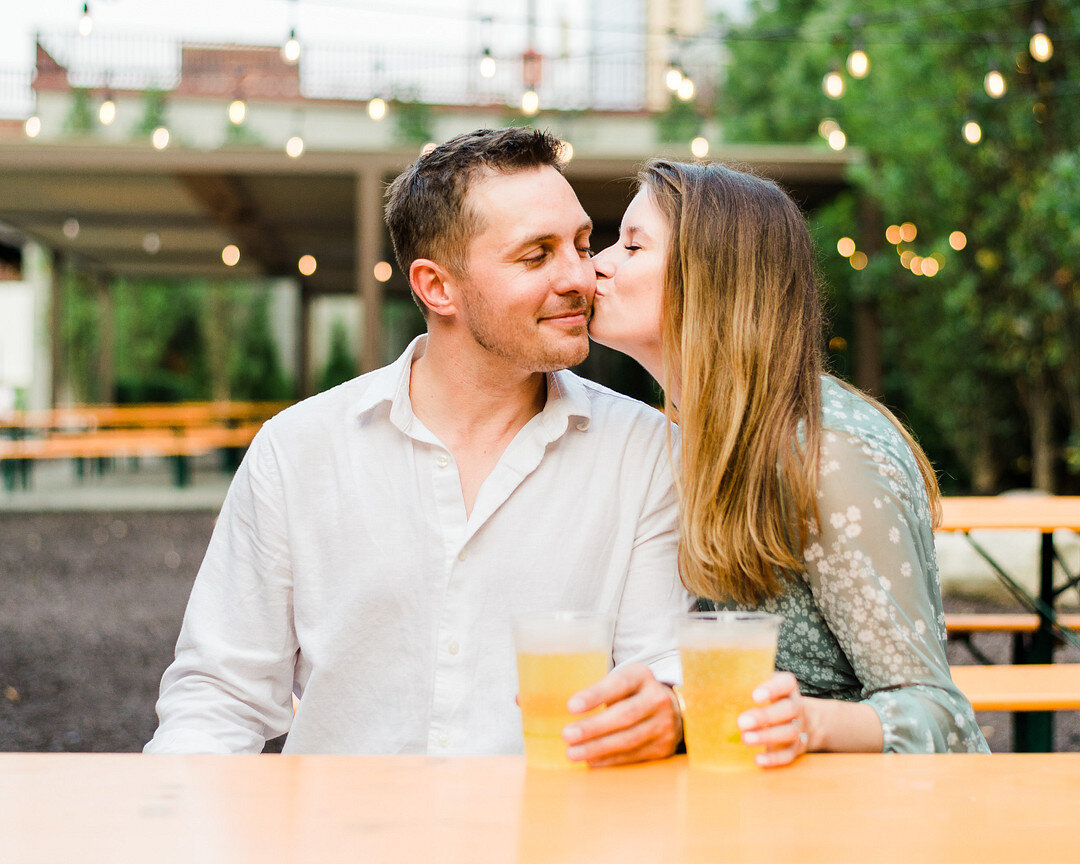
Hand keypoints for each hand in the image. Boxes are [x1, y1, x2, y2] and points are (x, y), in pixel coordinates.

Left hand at [560, 664, 681, 766]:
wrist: (671, 709)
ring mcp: (664, 724)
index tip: (571, 706)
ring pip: (629, 739)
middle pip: (625, 715)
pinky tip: (591, 760)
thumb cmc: (633, 694)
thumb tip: (572, 712)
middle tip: (567, 735)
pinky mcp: (664, 747)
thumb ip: (602, 692)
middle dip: (593, 728)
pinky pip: (633, 756)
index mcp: (643, 676)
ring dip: (598, 748)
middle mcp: (658, 699)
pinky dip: (610, 759)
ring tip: (573, 752)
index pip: (619, 684)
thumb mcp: (622, 682)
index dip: (595, 696)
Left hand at [736, 671, 811, 767]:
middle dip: (764, 716)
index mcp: (787, 688)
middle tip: (741, 722)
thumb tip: (720, 686)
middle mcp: (797, 707)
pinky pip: (788, 755)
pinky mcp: (796, 748)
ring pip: (788, 732)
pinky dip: (773, 758)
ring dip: (766, 736)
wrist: (800, 721)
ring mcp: (798, 728)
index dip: (773, 688)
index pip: (786, 683)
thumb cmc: (770, 700)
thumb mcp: (763, 687)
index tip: (754, 696)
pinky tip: (758, 759)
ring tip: (745, 738)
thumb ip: (747, 684)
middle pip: (788, 709)